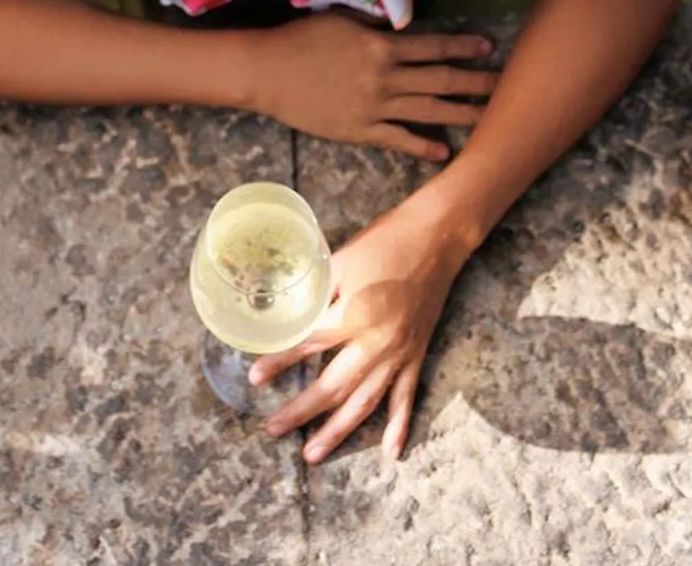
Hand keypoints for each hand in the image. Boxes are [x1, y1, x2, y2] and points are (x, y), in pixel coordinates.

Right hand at [246, 13, 497, 161]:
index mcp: (382, 47)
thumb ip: (376, 30)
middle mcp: (385, 77)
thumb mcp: (343, 23)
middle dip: (475, 82)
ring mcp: (374, 107)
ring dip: (460, 113)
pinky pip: (398, 138)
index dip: (462, 48)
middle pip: (440, 80)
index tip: (488, 49)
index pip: (433, 47)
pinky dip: (422, 144)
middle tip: (506, 85)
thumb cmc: (302, 39)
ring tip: (489, 118)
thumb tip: (402, 30)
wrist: (269, 72)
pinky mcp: (360, 130)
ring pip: (427, 110)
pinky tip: (444, 150)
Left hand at [249, 193, 470, 461]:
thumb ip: (316, 291)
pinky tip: (389, 453)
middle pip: (333, 386)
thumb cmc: (384, 241)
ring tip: (312, 454)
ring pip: (365, 403)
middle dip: (301, 411)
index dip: (280, 361)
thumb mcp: (341, 259)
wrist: (436, 237)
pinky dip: (399, 426)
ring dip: (338, 431)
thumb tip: (286, 311)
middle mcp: (376, 342)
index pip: (308, 344)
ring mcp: (399, 354)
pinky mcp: (416, 356)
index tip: (255, 377)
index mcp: (354, 313)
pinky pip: (406, 398)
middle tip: (272, 428)